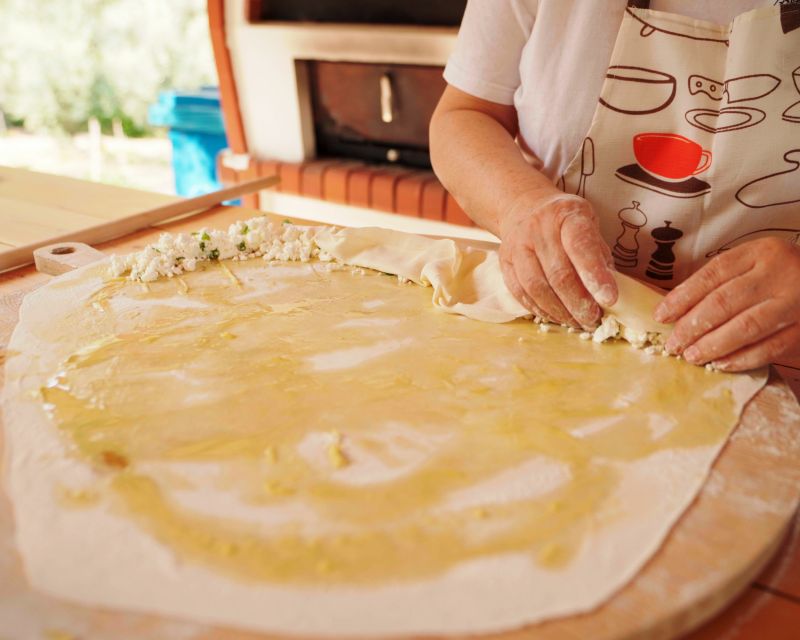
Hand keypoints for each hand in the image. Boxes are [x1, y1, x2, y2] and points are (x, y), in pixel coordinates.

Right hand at [498, 189, 617, 329]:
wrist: (524, 207)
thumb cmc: (564, 221)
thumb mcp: (589, 225)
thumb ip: (599, 255)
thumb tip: (607, 294)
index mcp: (566, 215)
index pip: (581, 247)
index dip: (595, 275)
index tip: (609, 300)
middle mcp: (539, 228)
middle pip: (558, 274)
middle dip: (578, 303)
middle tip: (593, 319)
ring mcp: (517, 245)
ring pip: (537, 287)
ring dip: (559, 311)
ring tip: (576, 322)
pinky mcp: (505, 262)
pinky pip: (521, 293)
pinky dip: (540, 310)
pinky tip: (555, 316)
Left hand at [654, 237, 799, 370]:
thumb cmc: (781, 274)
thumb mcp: (755, 262)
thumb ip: (723, 280)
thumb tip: (676, 310)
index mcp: (761, 252)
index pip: (713, 274)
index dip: (682, 296)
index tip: (661, 315)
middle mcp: (779, 274)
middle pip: (724, 302)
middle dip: (692, 326)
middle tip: (673, 344)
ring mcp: (795, 302)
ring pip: (745, 327)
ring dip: (713, 345)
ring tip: (691, 356)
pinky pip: (769, 348)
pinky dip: (741, 358)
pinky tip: (721, 364)